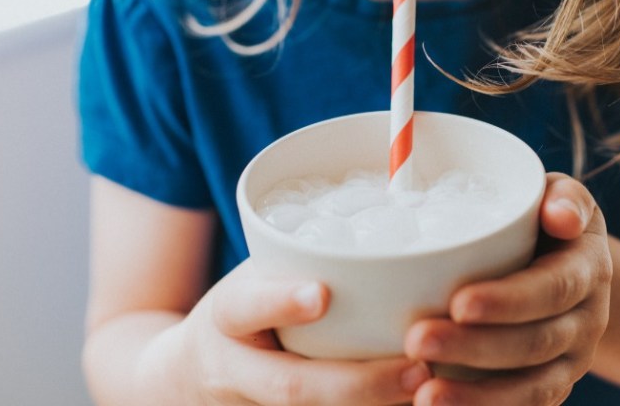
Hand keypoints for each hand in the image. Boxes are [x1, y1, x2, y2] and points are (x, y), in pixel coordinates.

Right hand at [153, 259, 430, 404]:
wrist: (190, 374)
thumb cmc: (242, 311)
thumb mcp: (251, 278)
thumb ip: (298, 265)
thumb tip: (392, 229)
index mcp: (226, 317)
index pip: (244, 307)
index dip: (281, 302)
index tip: (321, 294)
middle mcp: (235, 371)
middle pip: (291, 387)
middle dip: (357, 383)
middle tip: (416, 368)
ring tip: (429, 393)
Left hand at [404, 173, 612, 404]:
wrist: (572, 264)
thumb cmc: (547, 219)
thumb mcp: (562, 196)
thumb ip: (563, 197)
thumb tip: (560, 216)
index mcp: (587, 269)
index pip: (552, 288)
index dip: (508, 300)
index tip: (457, 303)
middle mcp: (587, 320)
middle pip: (536, 343)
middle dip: (475, 347)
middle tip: (416, 341)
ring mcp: (570, 360)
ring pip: (533, 389)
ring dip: (478, 397)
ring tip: (424, 396)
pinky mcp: (549, 385)